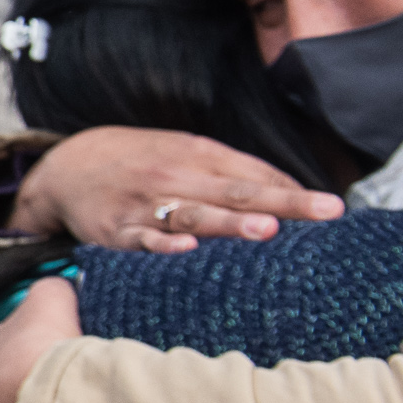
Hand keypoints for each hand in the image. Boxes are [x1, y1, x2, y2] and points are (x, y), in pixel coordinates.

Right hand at [6, 126, 342, 253]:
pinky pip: (142, 240)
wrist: (67, 165)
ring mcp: (145, 205)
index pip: (255, 176)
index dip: (294, 192)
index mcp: (198, 156)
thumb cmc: (142, 162)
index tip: (335, 209)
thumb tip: (294, 189)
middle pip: (236, 193)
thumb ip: (236, 170)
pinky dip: (162, 245)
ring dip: (230, 223)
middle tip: (323, 211)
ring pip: (194, 215)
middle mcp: (176, 177)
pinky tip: (186, 250)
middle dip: (281, 203)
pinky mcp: (115, 232)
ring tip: (266, 229)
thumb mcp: (186, 152)